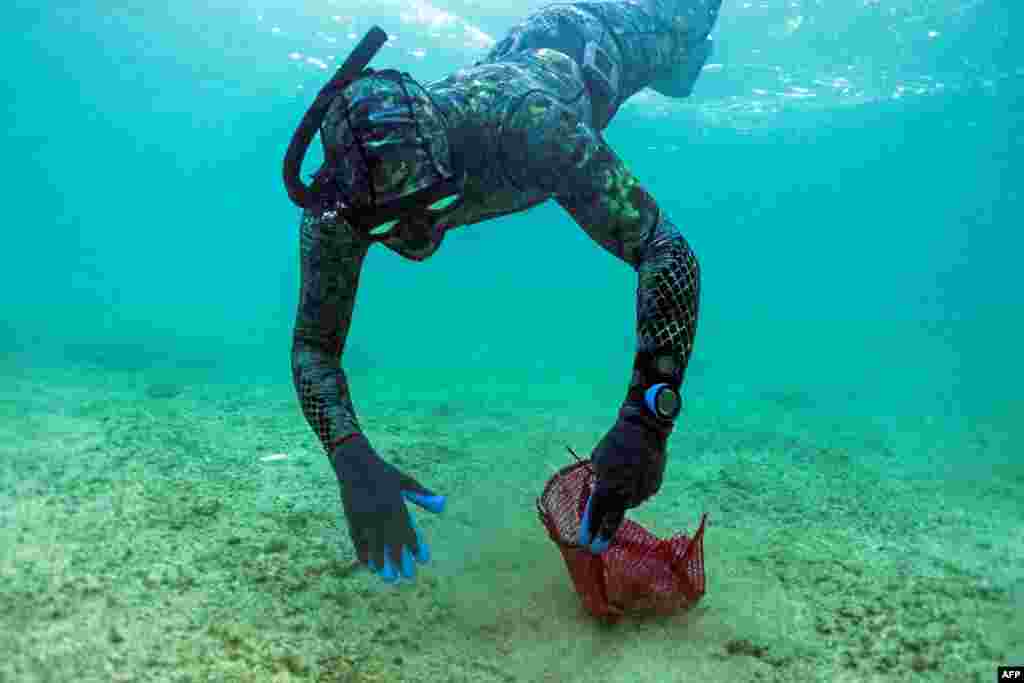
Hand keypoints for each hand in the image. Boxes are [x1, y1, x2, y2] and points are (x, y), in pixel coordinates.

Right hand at [330, 434, 445, 581]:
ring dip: (382, 562)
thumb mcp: (405, 481)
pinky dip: (364, 554)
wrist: (355, 463)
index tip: (423, 559)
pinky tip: (370, 565)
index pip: (408, 529)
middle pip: (392, 541)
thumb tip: (443, 506)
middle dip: (401, 559)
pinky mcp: (352, 519)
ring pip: (374, 544)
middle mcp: (381, 512)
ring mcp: (365, 516)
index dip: (416, 545)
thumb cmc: (384, 473)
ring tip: (389, 577)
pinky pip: (359, 541)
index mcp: (395, 503)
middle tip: (409, 576)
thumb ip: (422, 495)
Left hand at [578, 406, 669, 553]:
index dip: (591, 530)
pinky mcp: (654, 487)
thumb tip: (601, 495)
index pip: (597, 515)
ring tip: (622, 478)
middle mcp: (626, 494)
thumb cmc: (614, 443)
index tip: (586, 544)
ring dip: (623, 497)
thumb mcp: (598, 461)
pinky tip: (634, 474)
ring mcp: (642, 492)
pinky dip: (635, 488)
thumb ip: (599, 480)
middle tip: (597, 546)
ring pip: (629, 502)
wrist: (644, 429)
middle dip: (605, 533)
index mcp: (607, 487)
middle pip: (615, 518)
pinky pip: (641, 493)